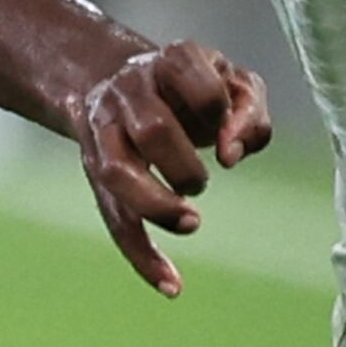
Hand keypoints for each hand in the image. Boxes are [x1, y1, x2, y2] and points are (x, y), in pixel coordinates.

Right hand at [69, 38, 273, 297]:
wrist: (114, 77)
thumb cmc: (189, 86)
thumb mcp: (231, 80)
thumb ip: (250, 110)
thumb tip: (232, 153)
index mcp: (169, 61)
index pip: (200, 84)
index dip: (222, 114)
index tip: (229, 142)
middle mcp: (129, 90)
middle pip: (152, 129)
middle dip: (186, 163)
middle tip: (201, 181)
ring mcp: (105, 128)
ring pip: (116, 172)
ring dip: (158, 205)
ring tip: (191, 222)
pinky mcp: (95, 165)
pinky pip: (112, 216)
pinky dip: (142, 256)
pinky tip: (171, 285)